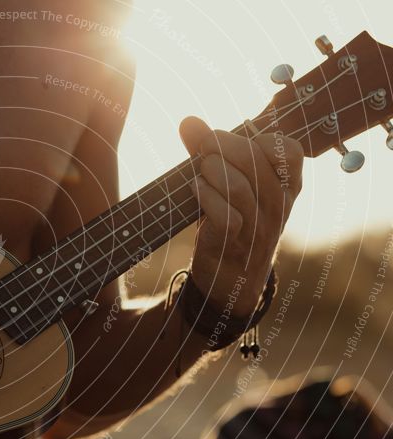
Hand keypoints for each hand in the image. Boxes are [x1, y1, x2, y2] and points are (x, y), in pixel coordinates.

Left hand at [179, 116, 303, 316]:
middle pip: (255, 160)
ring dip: (211, 170)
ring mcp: (259, 226)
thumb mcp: (231, 186)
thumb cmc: (232, 221)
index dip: (258, 138)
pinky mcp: (235, 243)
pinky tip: (196, 190)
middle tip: (204, 146)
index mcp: (287, 186)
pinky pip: (225, 214)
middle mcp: (278, 205)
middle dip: (222, 145)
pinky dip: (206, 196)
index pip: (289, 150)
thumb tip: (188, 121)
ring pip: (239, 186)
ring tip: (200, 170)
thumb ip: (211, 152)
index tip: (232, 142)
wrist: (232, 278)